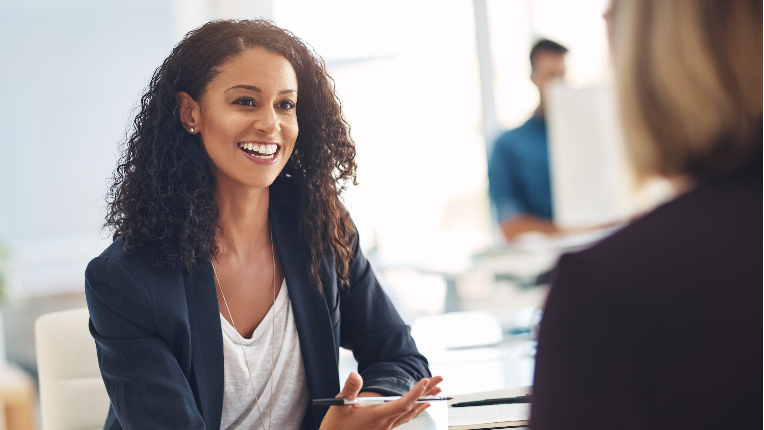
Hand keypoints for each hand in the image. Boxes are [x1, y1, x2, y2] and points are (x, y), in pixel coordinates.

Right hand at [319, 372, 443, 429]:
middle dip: (427, 392)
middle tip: (440, 380)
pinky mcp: (384, 428)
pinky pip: (405, 418)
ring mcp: (386, 427)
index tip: (426, 381)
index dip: (416, 393)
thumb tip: (355, 374)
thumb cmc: (336, 426)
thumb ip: (350, 389)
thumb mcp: (339, 405)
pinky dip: (416, 410)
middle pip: (412, 406)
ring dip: (425, 400)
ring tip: (437, 391)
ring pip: (410, 413)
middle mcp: (385, 423)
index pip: (402, 403)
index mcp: (377, 416)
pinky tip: (422, 407)